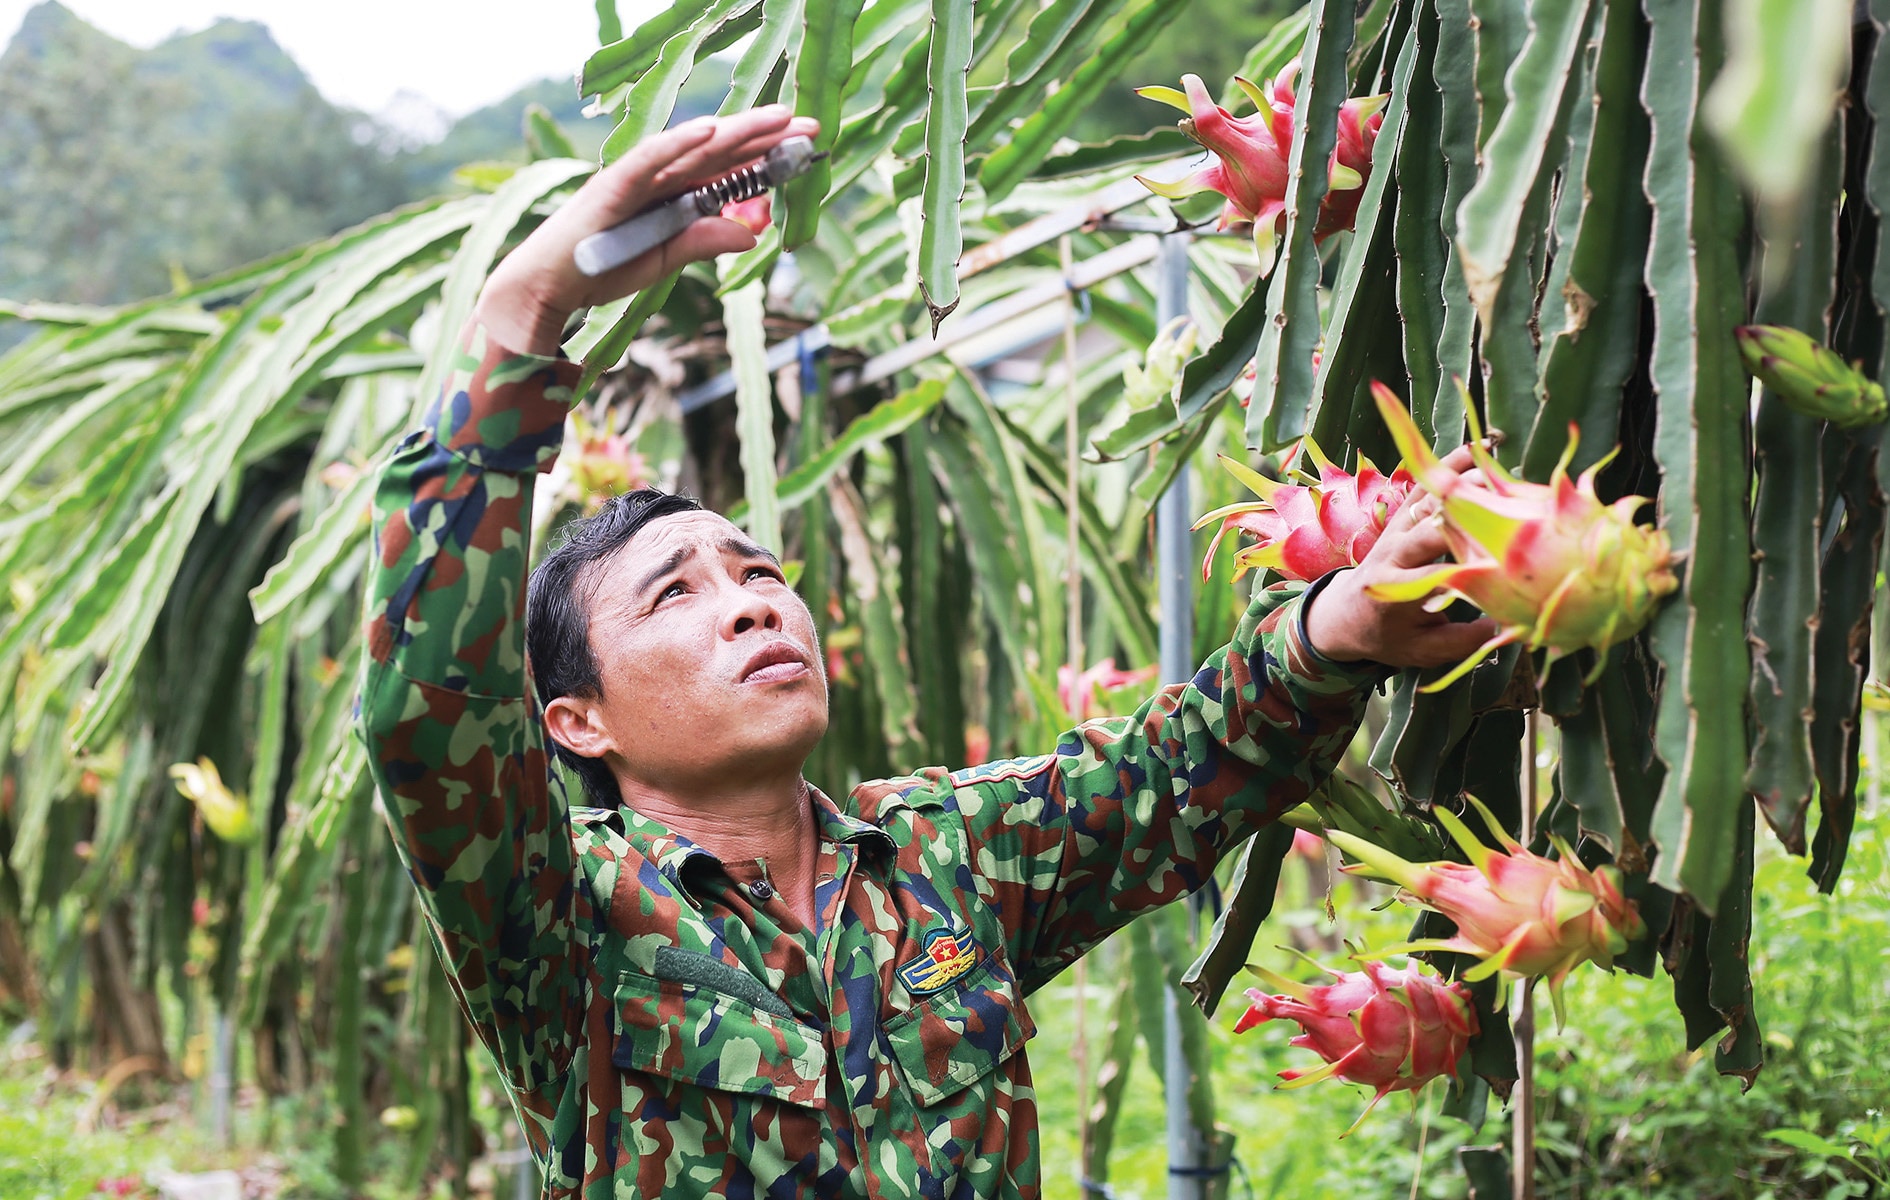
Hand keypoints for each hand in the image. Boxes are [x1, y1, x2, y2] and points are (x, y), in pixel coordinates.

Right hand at [474, 105, 820, 355]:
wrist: (549, 286)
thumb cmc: (602, 268)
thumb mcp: (666, 260)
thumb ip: (704, 242)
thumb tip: (752, 235)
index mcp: (674, 192)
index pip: (728, 167)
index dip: (767, 155)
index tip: (808, 146)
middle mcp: (660, 176)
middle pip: (720, 150)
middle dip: (765, 136)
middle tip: (810, 123)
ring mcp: (637, 176)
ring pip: (694, 147)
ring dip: (735, 131)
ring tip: (776, 119)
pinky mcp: (613, 185)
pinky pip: (650, 159)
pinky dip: (678, 143)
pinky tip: (710, 130)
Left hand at [1302, 442, 1498, 668]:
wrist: (1346, 614)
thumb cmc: (1388, 636)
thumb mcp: (1421, 652)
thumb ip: (1462, 641)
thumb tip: (1506, 623)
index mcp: (1395, 591)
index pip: (1435, 572)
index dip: (1469, 565)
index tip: (1505, 562)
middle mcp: (1393, 554)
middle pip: (1430, 528)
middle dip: (1469, 519)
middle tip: (1512, 510)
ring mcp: (1396, 530)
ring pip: (1428, 500)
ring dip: (1464, 487)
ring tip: (1503, 476)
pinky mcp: (1401, 516)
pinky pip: (1424, 484)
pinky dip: (1450, 466)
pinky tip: (1479, 451)